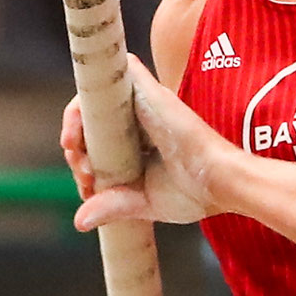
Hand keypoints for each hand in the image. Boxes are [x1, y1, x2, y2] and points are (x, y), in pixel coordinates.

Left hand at [67, 57, 228, 230]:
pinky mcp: (146, 90)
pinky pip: (111, 73)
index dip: (83, 162)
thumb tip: (80, 221)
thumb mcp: (143, 202)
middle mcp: (138, 117)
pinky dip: (86, 96)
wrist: (221, 181)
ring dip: (74, 124)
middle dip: (75, 148)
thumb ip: (113, 206)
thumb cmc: (194, 192)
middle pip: (90, 119)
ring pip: (94, 97)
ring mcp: (142, 101)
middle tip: (84, 174)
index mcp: (139, 142)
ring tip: (74, 151)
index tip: (88, 189)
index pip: (97, 142)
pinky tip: (77, 130)